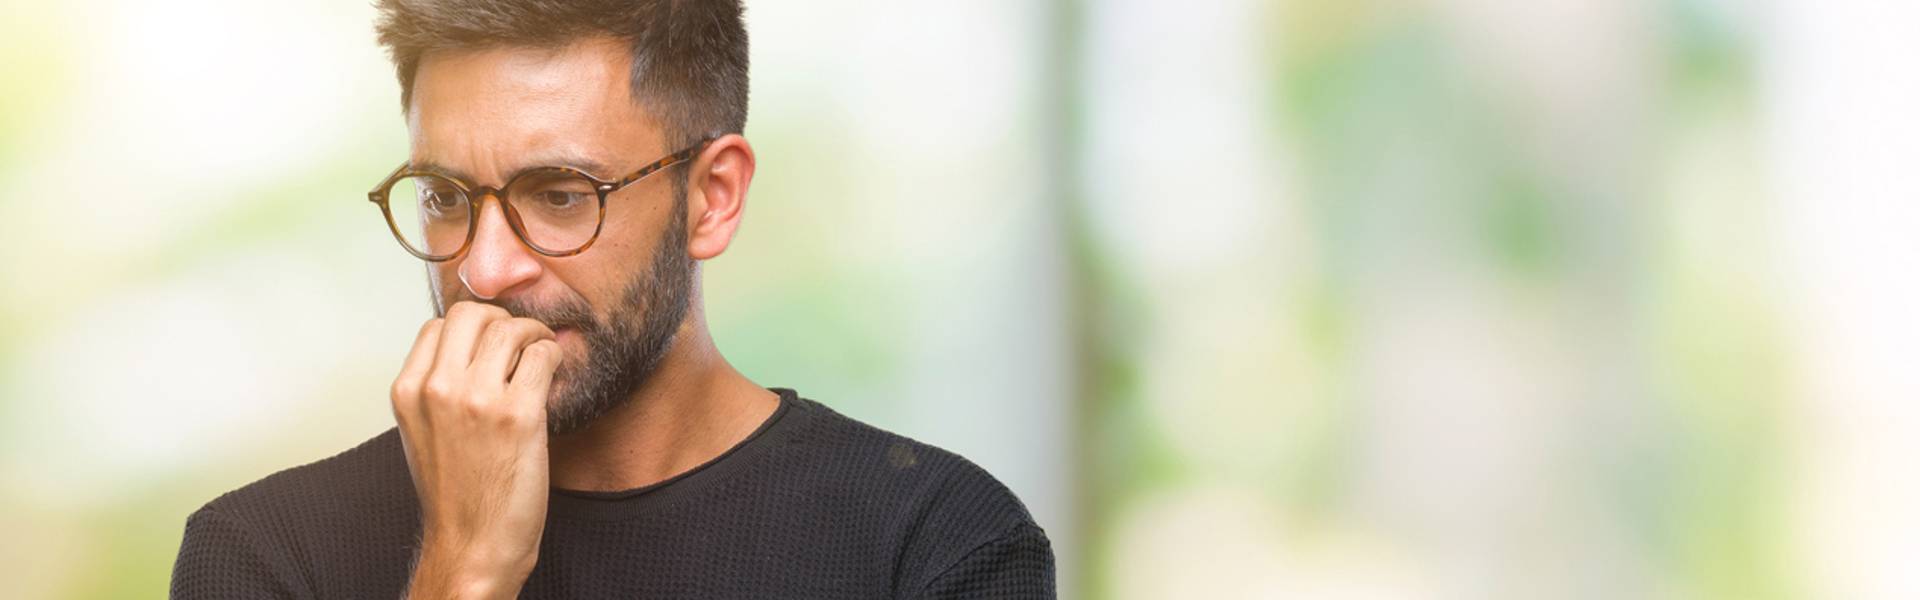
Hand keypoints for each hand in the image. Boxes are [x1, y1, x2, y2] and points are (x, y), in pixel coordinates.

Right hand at [390, 301, 561, 599]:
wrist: (472, 543)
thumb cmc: (455, 493)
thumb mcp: (423, 431)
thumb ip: (436, 387)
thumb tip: (472, 347)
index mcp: (408, 392)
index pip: (438, 324)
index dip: (472, 327)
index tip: (492, 342)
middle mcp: (437, 390)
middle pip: (471, 313)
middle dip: (502, 319)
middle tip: (520, 340)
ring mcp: (477, 400)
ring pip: (510, 327)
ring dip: (534, 334)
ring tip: (540, 354)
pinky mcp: (517, 415)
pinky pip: (542, 355)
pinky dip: (552, 355)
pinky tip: (551, 373)